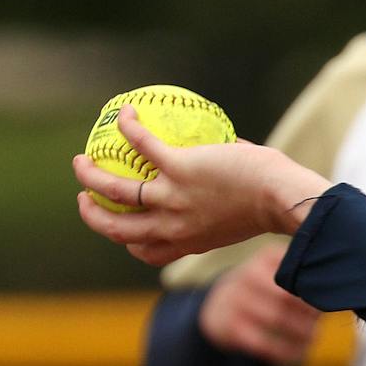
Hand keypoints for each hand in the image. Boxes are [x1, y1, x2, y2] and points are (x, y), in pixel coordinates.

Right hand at [74, 104, 328, 266]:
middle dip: (92, 216)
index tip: (121, 227)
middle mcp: (174, 226)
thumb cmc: (272, 203)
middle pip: (116, 230)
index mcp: (188, 241)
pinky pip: (143, 145)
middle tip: (85, 196)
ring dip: (90, 176)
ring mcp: (173, 199)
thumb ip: (220, 201)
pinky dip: (129, 127)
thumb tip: (225, 161)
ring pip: (113, 191)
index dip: (127, 242)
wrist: (283, 197)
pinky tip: (127, 113)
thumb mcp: (239, 216)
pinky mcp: (180, 169)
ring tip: (82, 160)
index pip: (147, 252)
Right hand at [197, 245, 320, 365]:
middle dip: (309, 314)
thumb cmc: (270, 289)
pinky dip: (284, 351)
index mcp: (267, 257)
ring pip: (275, 318)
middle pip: (286, 295)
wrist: (222, 304)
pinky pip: (261, 342)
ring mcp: (235, 299)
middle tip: (320, 323)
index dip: (315, 289)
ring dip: (301, 333)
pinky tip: (299, 354)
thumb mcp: (283, 272)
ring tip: (313, 338)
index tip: (328, 302)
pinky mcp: (227, 325)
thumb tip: (343, 294)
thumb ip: (309, 277)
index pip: (296, 268)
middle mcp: (247, 274)